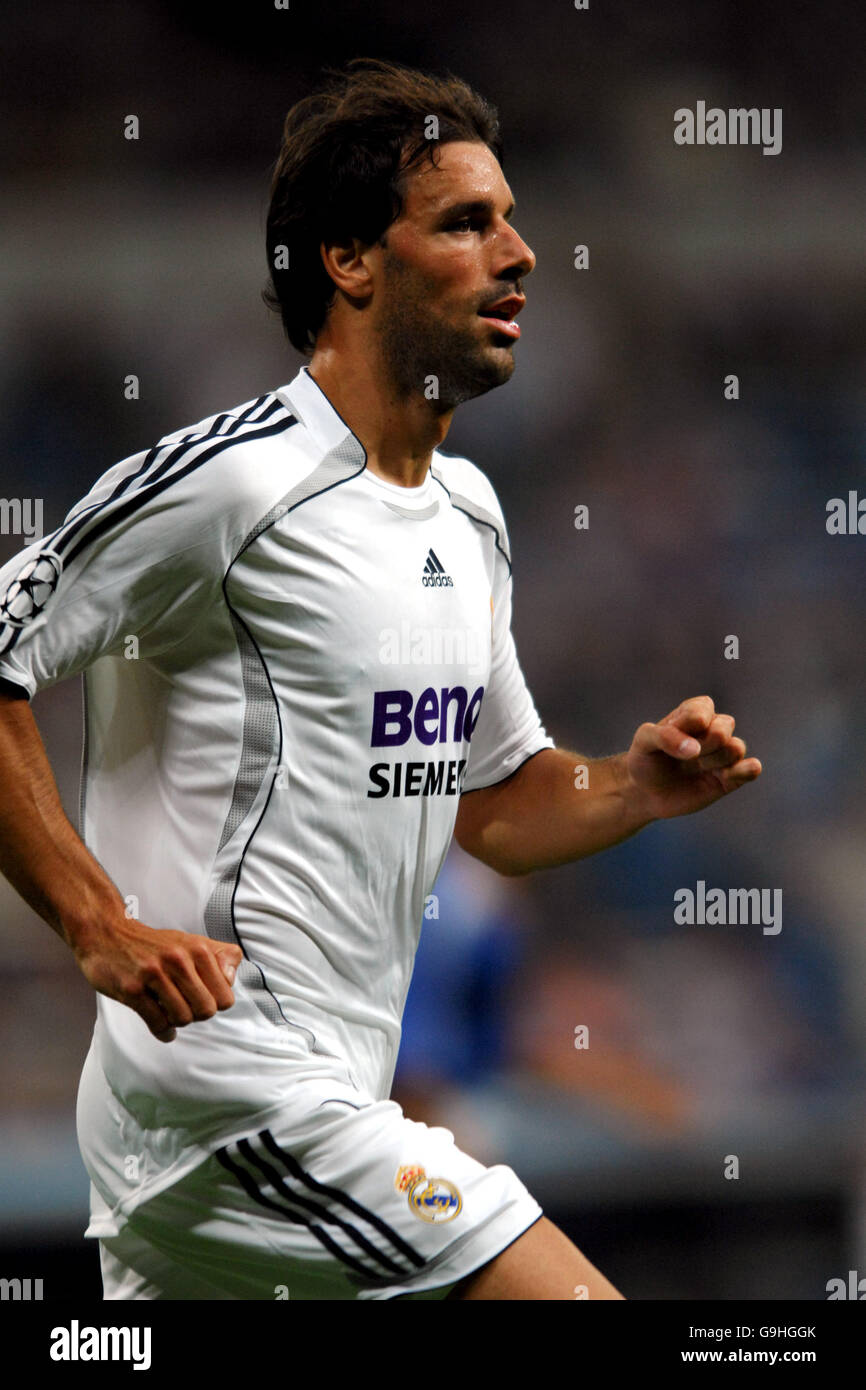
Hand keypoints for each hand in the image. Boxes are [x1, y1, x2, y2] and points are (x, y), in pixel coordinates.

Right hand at [73, 917, 241, 1042]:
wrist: (107, 934)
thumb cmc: (153, 944)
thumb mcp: (191, 941)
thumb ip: (220, 956)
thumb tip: (230, 981)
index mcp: (198, 949)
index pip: (225, 997)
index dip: (215, 1003)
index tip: (202, 998)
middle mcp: (178, 960)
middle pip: (206, 1010)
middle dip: (197, 1015)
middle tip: (186, 1008)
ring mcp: (154, 974)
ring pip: (183, 1018)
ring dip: (177, 1022)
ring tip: (171, 1013)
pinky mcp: (132, 989)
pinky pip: (157, 1023)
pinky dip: (163, 1032)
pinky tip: (162, 1028)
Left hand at [625, 695, 761, 821]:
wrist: (646, 792)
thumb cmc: (646, 759)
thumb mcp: (644, 741)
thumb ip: (664, 736)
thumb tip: (694, 750)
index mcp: (695, 712)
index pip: (702, 710)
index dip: (685, 727)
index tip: (667, 739)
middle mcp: (713, 729)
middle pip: (724, 726)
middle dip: (703, 743)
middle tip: (687, 756)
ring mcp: (723, 754)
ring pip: (736, 747)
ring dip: (714, 760)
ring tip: (698, 768)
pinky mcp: (731, 778)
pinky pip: (751, 769)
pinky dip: (744, 771)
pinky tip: (723, 777)